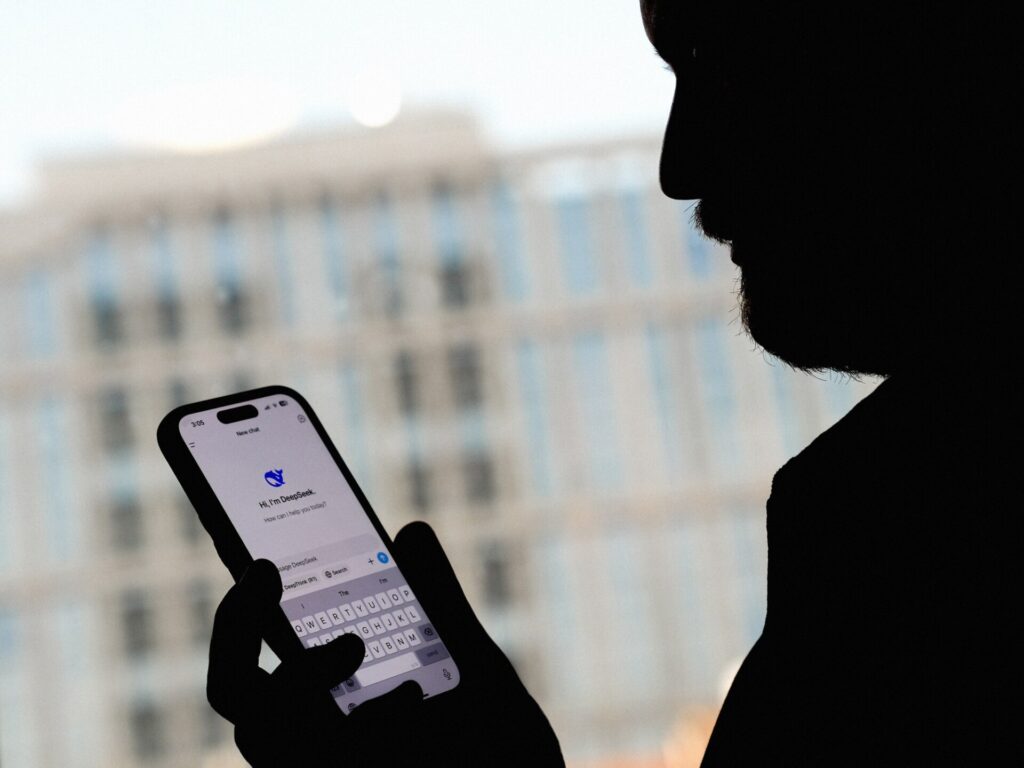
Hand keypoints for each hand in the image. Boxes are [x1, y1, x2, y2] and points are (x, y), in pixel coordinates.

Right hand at [207, 522, 563, 766]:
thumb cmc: (504, 749)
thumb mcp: (474, 661)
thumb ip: (437, 600)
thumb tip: (410, 531)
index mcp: (335, 706)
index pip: (253, 666)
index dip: (238, 617)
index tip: (259, 563)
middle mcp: (320, 746)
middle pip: (234, 695)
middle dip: (235, 630)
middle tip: (267, 572)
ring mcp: (333, 763)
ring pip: (262, 735)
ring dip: (301, 674)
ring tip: (356, 641)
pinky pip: (326, 756)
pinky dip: (371, 721)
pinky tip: (416, 694)